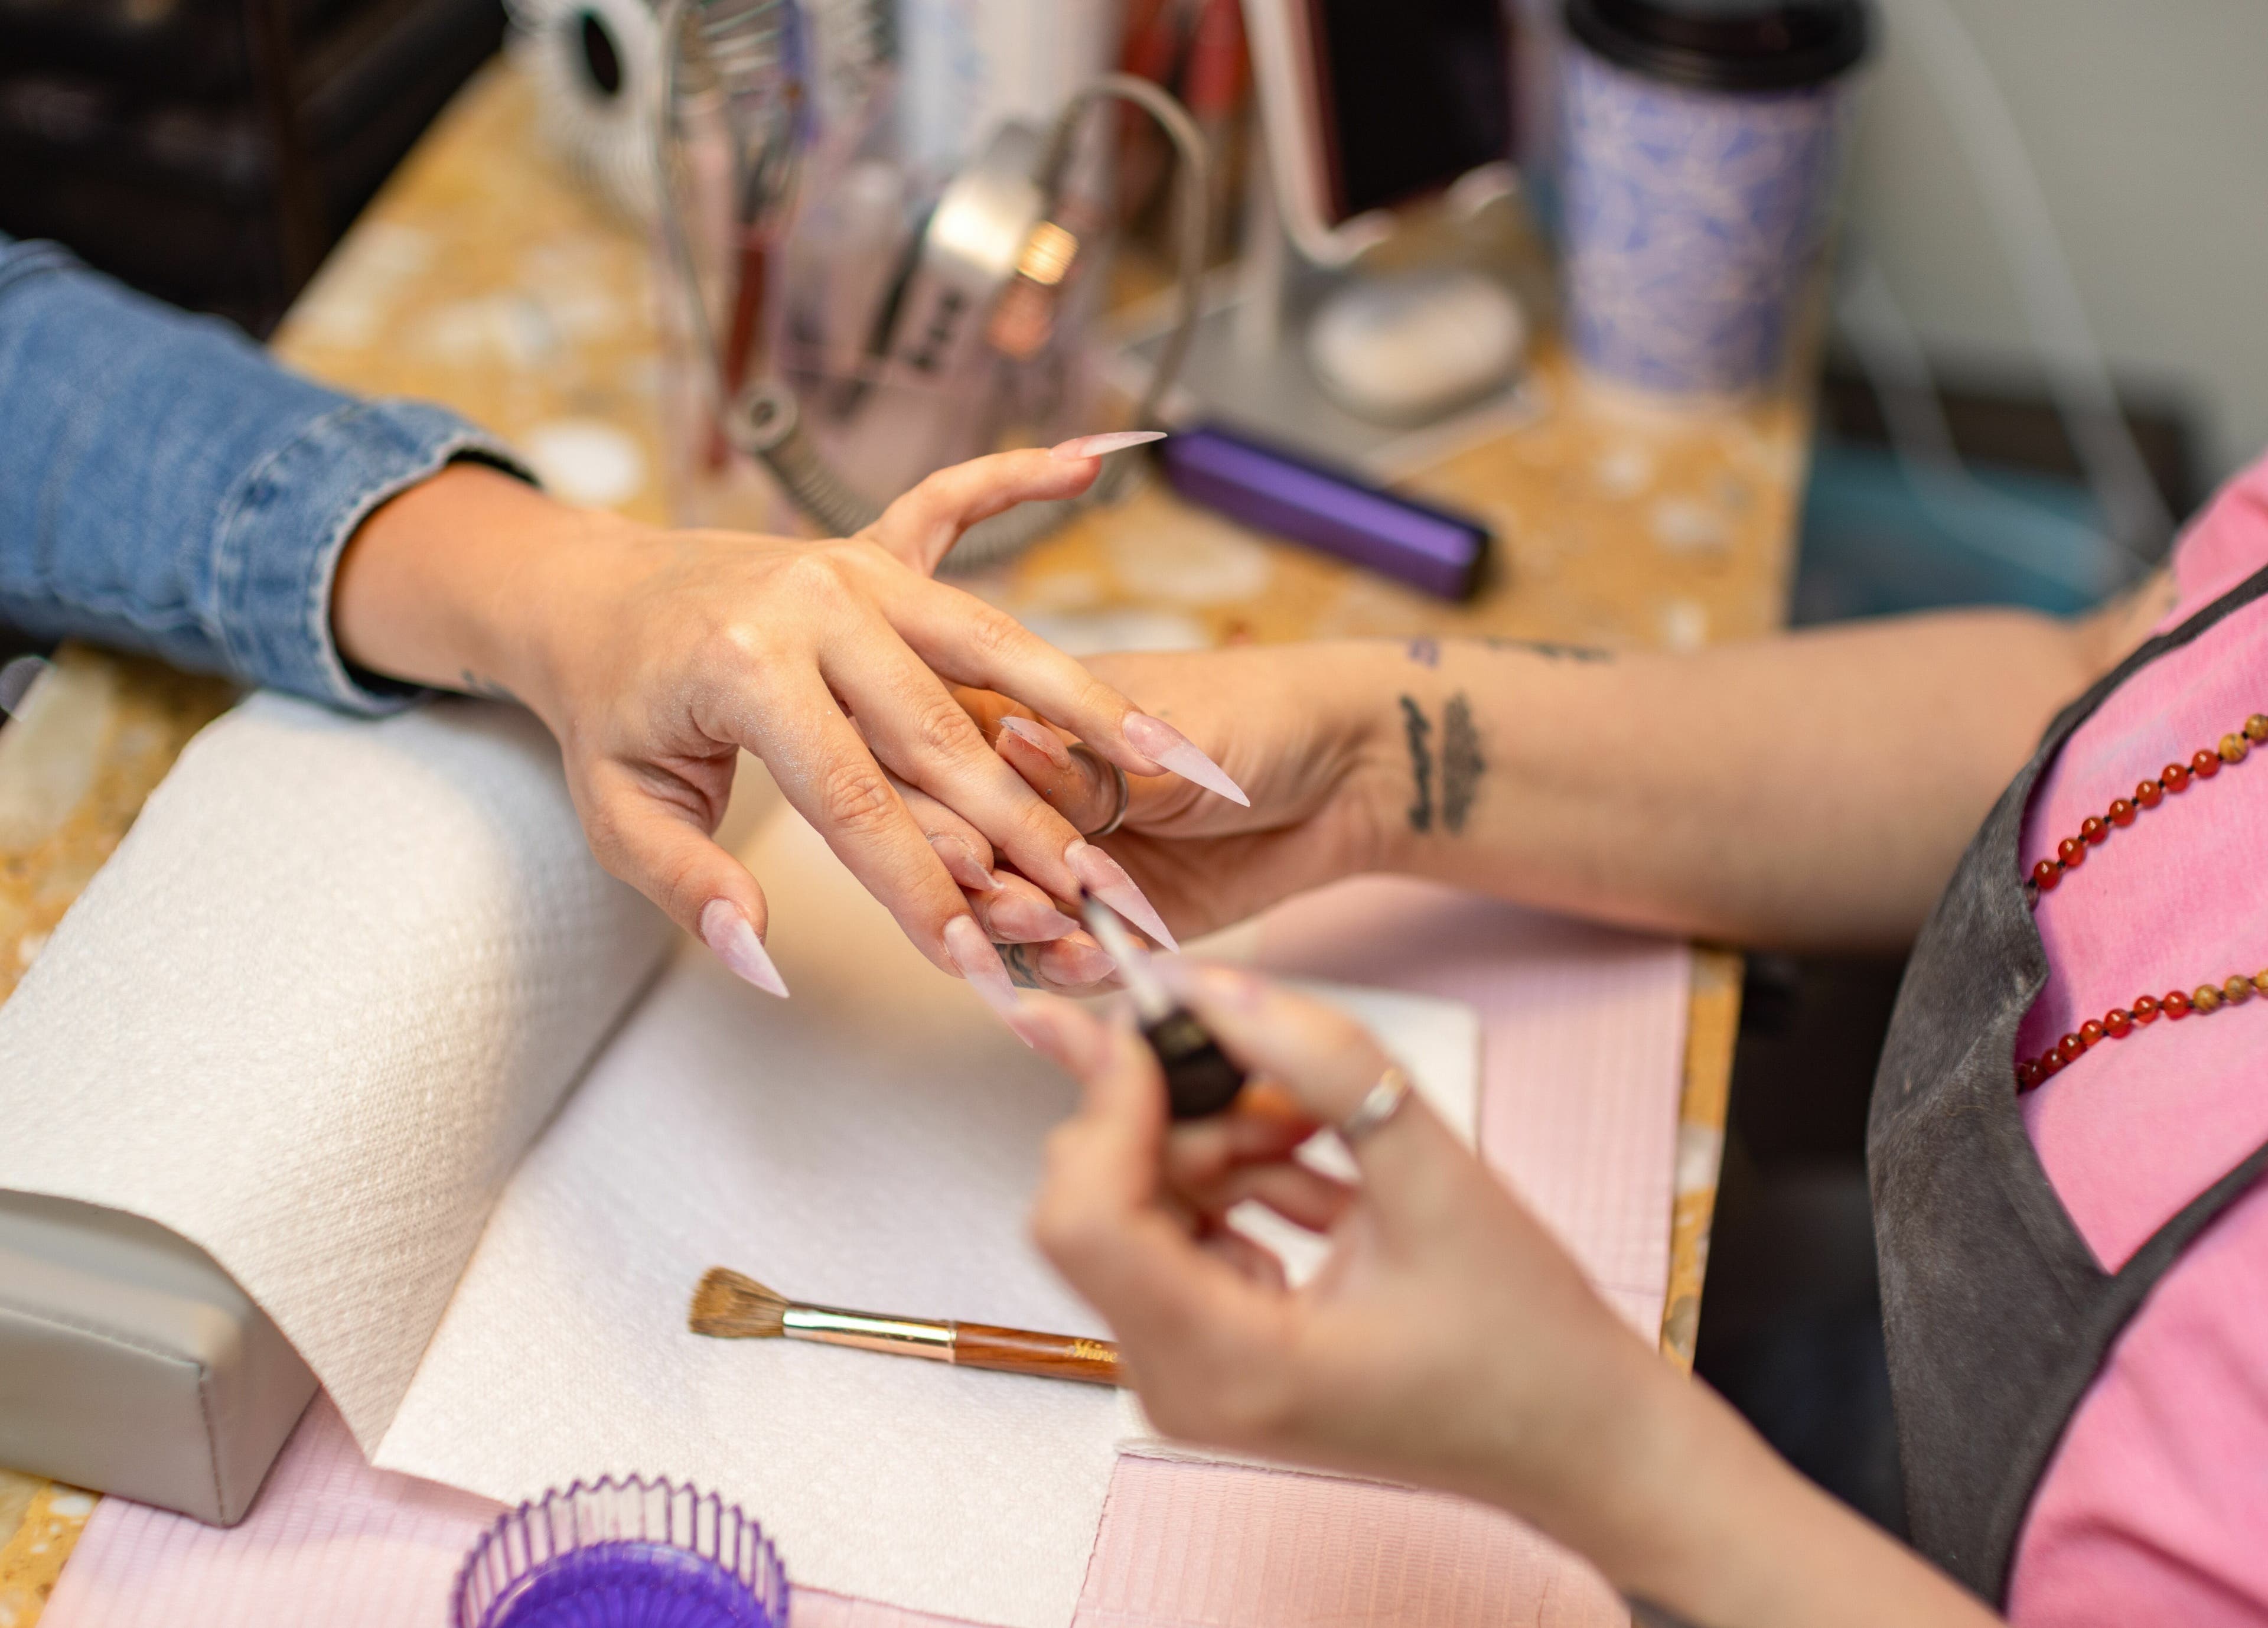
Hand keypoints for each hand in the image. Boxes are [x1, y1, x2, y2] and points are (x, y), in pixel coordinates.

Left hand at [331, 452, 1230, 1005]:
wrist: (587, 592)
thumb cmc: (613, 712)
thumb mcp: (620, 815)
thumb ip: (690, 887)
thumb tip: (765, 959)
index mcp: (744, 671)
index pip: (855, 805)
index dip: (921, 893)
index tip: (979, 965)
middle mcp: (810, 603)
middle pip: (946, 734)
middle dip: (1031, 828)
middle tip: (1105, 898)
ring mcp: (850, 564)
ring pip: (991, 642)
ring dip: (1087, 703)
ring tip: (1177, 756)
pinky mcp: (870, 542)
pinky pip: (956, 502)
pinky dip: (1021, 478)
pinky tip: (1097, 460)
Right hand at [957, 643, 1408, 958]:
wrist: (1348, 773)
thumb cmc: (1256, 716)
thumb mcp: (1165, 734)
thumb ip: (1085, 762)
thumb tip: (1007, 746)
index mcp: (1013, 715)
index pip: (937, 761)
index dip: (941, 807)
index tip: (970, 843)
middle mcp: (1019, 794)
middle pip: (950, 848)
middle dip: (972, 883)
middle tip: (1021, 903)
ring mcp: (1056, 862)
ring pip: (992, 913)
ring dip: (1014, 932)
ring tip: (1058, 933)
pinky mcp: (1100, 921)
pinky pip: (1055, 959)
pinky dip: (1064, 967)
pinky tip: (1092, 960)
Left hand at [1020, 964, 2000, 1627]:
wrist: (1579, 1443)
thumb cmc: (1527, 1346)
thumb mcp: (1437, 1176)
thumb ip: (1322, 1066)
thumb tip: (1218, 988)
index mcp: (1228, 1367)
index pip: (1084, 1217)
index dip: (1111, 1101)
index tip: (1162, 1026)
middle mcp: (1183, 1388)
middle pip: (1097, 1207)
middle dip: (1176, 1119)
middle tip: (1279, 1088)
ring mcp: (1193, 1380)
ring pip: (1137, 1209)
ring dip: (1215, 1142)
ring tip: (1316, 1129)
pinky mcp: (1215, 1357)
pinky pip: (1178, 1234)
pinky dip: (1233, 1180)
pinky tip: (1314, 1163)